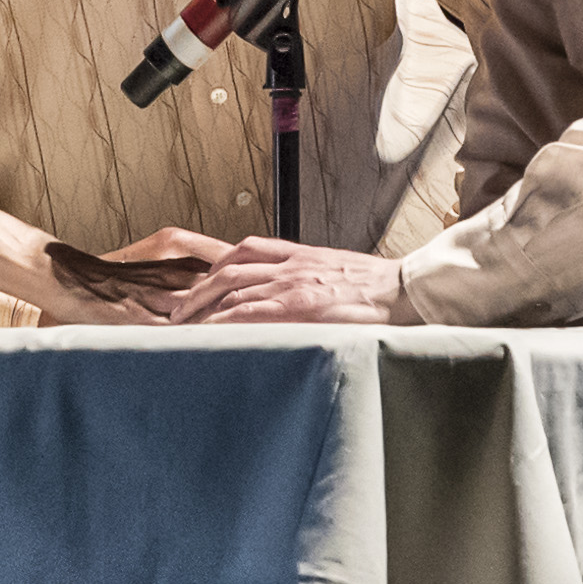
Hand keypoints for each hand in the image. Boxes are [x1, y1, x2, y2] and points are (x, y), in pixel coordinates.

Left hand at [159, 238, 411, 325]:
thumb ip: (310, 277)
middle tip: (178, 311)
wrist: (405, 290)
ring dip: (201, 308)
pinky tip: (208, 333)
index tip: (199, 283)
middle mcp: (290, 264)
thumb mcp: (336, 271)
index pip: (244, 250)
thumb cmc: (377, 288)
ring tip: (182, 327)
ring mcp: (293, 283)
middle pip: (228, 269)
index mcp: (300, 254)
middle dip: (196, 290)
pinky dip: (223, 321)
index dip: (215, 266)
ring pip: (231, 289)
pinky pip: (249, 311)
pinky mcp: (298, 305)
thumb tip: (294, 298)